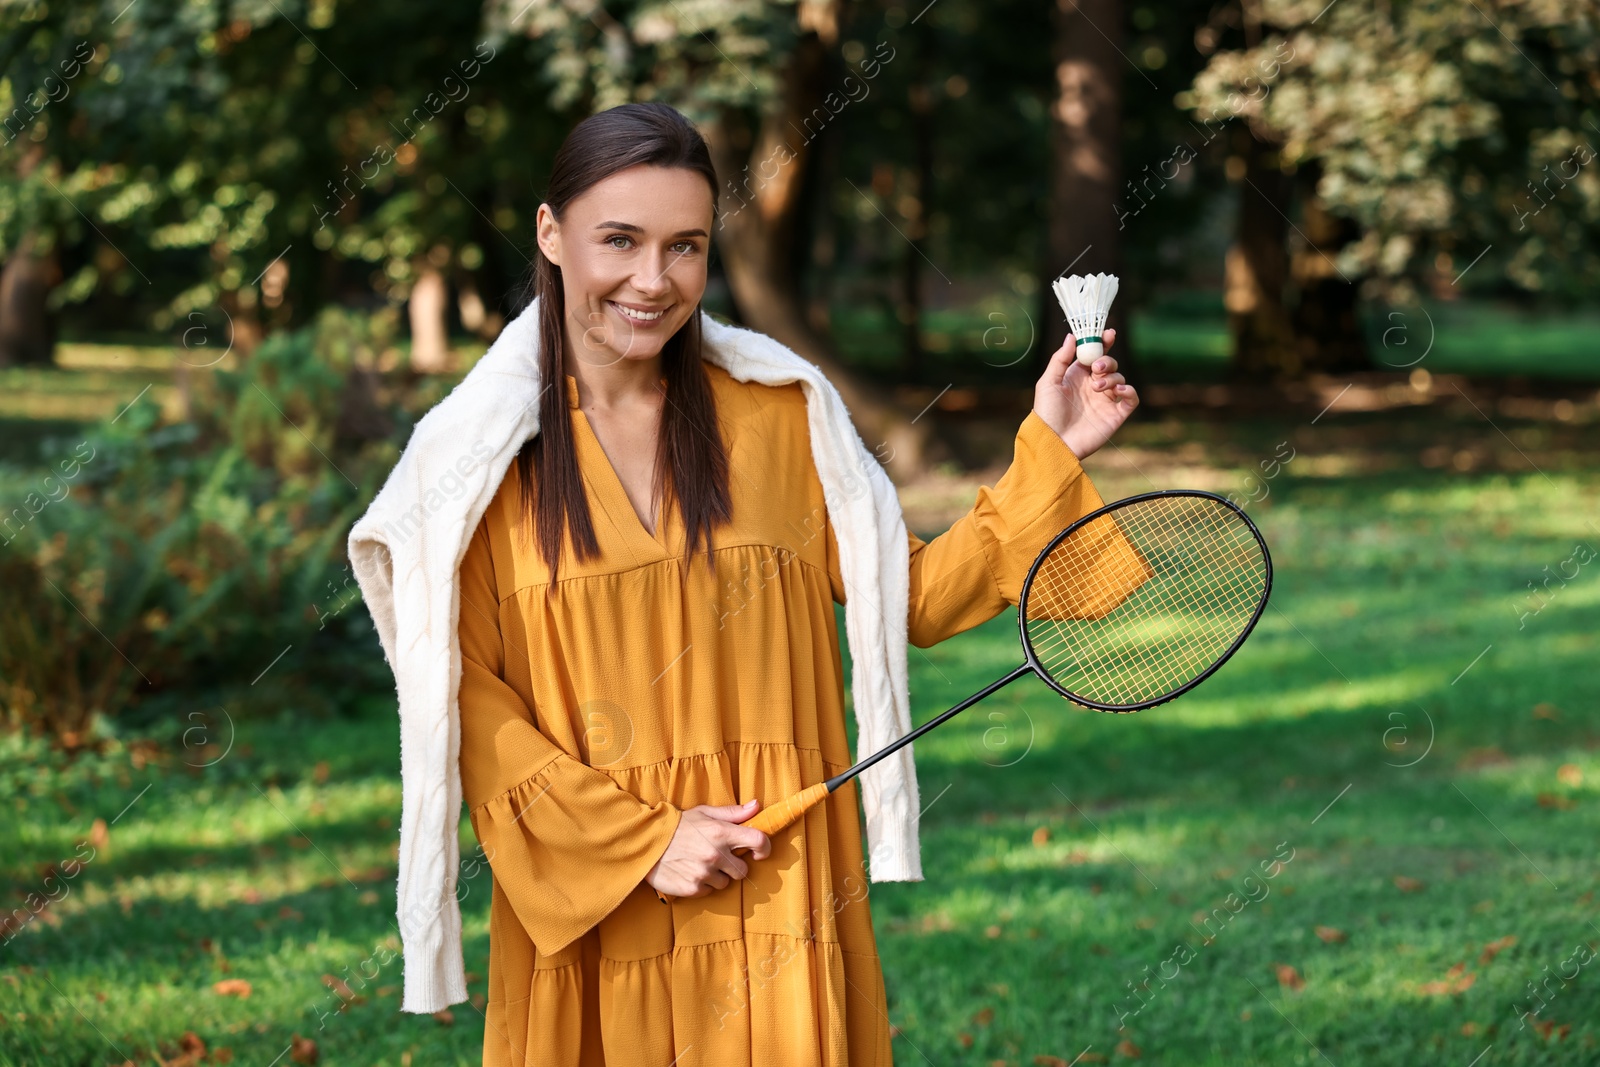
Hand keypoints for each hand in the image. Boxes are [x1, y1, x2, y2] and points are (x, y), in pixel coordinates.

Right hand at [644, 799, 771, 897]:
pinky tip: (690, 872)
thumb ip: (732, 813)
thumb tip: (757, 806)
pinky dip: (703, 884)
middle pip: (743, 870)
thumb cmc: (678, 825)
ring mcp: (704, 873)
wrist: (646, 842)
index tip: (759, 852)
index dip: (764, 848)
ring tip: (700, 864)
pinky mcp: (693, 888)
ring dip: (717, 876)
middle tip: (718, 857)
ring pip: (725, 883)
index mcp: (721, 832)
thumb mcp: (704, 813)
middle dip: (734, 865)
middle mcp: (715, 854)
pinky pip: (709, 891)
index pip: (758, 841)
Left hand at [1032, 327, 1138, 459]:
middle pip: (1109, 364)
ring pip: (1120, 378)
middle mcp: (1092, 386)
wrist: (1053, 442)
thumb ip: (1060, 359)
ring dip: (1112, 377)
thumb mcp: (1048, 382)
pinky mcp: (1115, 415)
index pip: (1093, 354)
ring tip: (1097, 387)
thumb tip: (1072, 336)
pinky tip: (1119, 390)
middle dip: (1107, 361)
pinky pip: (1130, 399)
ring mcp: (1105, 400)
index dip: (1102, 342)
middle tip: (1097, 368)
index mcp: (1077, 376)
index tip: (1108, 333)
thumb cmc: (1046, 413)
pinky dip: (1130, 391)